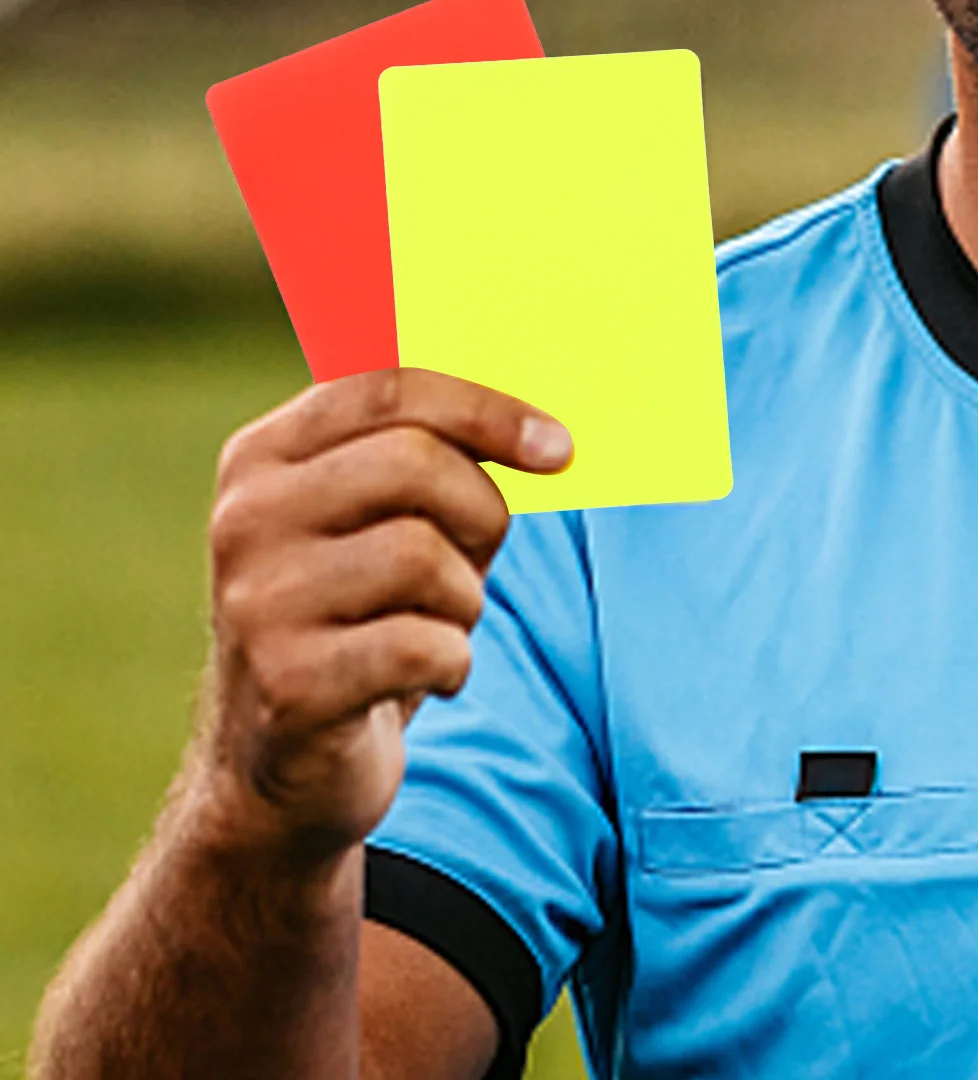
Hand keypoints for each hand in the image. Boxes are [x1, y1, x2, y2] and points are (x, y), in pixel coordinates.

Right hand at [196, 369, 572, 865]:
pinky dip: (453, 664)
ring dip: (465, 600)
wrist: (279, 764)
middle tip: (479, 560)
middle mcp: (246, 517)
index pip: (387, 386)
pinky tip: (425, 677)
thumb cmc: (361, 614)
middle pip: (416, 463)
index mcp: (264, 454)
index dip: (486, 409)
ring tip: (437, 626)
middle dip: (480, 514)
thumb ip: (430, 454)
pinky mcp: (288, 685)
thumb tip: (546, 432)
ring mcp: (259, 601)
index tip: (559, 449)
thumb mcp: (375, 519)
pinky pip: (424, 646)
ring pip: (425, 556)